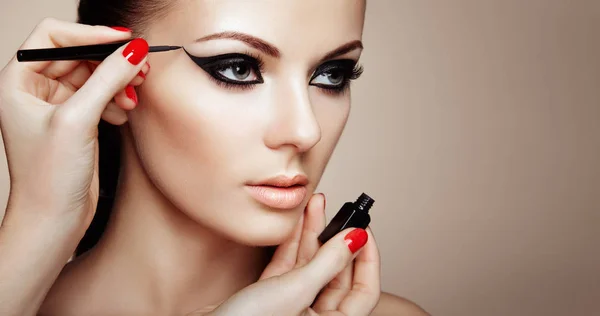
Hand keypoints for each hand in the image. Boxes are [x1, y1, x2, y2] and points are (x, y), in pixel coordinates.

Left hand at [0, 18, 148, 229]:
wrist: (53, 221)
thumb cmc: (48, 178)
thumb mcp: (78, 120)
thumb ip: (107, 80)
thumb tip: (134, 51)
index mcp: (18, 82)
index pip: (53, 36)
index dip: (89, 34)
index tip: (124, 41)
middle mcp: (34, 90)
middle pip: (78, 55)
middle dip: (110, 61)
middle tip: (140, 69)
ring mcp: (56, 107)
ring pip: (93, 76)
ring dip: (117, 82)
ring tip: (134, 96)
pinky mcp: (76, 123)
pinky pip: (100, 96)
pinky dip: (116, 100)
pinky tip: (123, 114)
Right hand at [197, 193, 380, 315]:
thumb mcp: (296, 290)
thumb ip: (328, 263)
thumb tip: (356, 239)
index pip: (364, 290)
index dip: (368, 259)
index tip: (363, 230)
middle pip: (337, 274)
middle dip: (335, 239)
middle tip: (337, 211)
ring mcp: (293, 307)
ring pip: (311, 267)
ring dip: (312, 236)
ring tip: (314, 204)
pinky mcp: (270, 298)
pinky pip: (288, 268)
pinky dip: (291, 245)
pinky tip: (295, 222)